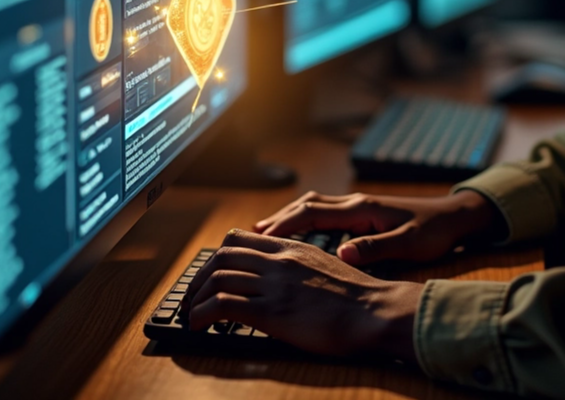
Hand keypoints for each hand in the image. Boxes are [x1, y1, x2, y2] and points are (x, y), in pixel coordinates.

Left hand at [180, 228, 422, 360]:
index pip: (241, 239)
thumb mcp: (324, 266)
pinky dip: (202, 314)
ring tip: (190, 313)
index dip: (219, 255)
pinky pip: (224, 305)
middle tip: (193, 295)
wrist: (373, 310)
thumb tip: (281, 278)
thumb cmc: (356, 296)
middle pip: (223, 254)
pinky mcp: (271, 312)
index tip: (212, 273)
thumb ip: (299, 266)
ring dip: (196, 296)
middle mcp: (279, 260)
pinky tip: (197, 324)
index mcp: (292, 248)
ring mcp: (274, 284)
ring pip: (218, 276)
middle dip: (200, 276)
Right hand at [253, 188, 504, 266]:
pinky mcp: (363, 213)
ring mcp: (359, 207)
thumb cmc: (434, 232)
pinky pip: (325, 213)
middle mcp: (356, 203)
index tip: (261, 237)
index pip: (313, 213)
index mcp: (361, 209)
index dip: (285, 225)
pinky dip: (305, 220)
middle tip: (250, 237)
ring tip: (265, 234)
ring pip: (315, 206)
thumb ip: (375, 249)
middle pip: (308, 205)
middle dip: (279, 219)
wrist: (454, 218)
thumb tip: (341, 255)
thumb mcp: (408, 245)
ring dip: (290, 217)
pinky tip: (299, 234)